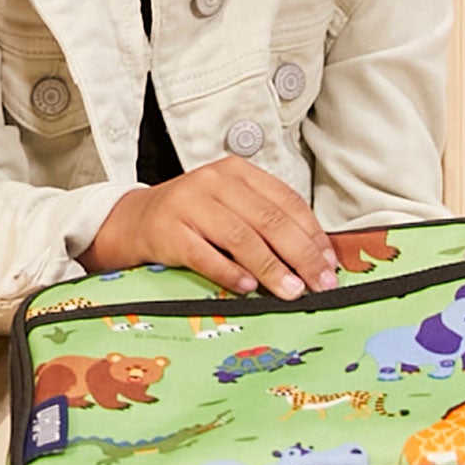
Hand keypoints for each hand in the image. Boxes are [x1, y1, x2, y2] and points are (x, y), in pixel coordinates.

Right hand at [87, 160, 338, 297]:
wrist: (135, 220)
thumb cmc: (194, 217)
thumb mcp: (232, 206)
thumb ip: (267, 222)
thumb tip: (316, 258)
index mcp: (238, 172)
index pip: (286, 202)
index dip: (313, 235)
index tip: (330, 264)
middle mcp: (214, 182)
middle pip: (269, 221)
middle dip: (301, 256)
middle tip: (320, 283)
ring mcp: (189, 205)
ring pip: (241, 238)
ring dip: (271, 268)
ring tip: (292, 291)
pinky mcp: (168, 231)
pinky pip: (204, 255)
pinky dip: (229, 272)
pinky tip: (247, 288)